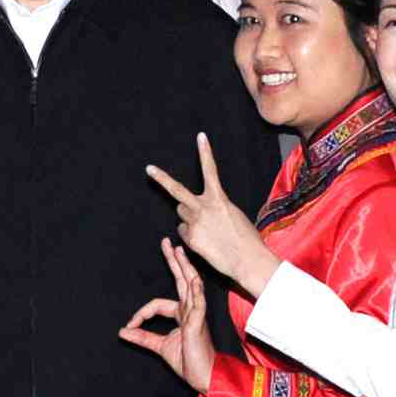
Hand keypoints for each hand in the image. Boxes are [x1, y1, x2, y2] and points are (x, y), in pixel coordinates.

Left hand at [117, 238, 215, 391]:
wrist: (204, 376)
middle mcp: (190, 311)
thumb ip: (143, 337)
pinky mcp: (199, 323)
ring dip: (184, 267)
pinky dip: (196, 291)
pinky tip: (194, 280)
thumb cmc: (189, 361)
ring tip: (179, 251)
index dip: (142, 313)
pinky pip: (198, 303)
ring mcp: (196, 315)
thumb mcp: (160, 347)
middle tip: (168, 243)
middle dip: (174, 262)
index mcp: (182, 315)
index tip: (130, 325)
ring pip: (190, 285)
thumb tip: (122, 331)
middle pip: (181, 281)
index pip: (159, 304)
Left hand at [146, 134, 278, 295]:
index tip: (200, 136)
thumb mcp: (233, 214)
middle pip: (176, 191)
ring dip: (188, 218)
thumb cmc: (246, 238)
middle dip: (161, 178)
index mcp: (218, 198)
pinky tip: (205, 242)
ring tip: (207, 229)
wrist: (247, 259)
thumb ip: (215, 207)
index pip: (210, 170)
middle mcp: (202, 207)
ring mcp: (194, 223)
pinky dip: (191, 236)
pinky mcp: (190, 238)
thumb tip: (200, 212)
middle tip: (149, 169)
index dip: (205, 152)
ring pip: (181, 214)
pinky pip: (184, 232)